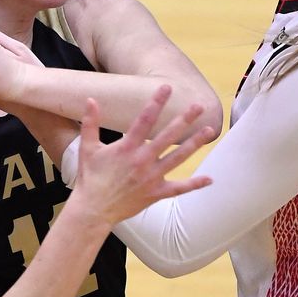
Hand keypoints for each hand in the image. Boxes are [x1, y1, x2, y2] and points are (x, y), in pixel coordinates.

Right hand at [71, 85, 214, 224]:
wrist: (93, 209)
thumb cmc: (90, 178)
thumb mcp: (87, 148)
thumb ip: (90, 123)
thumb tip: (90, 100)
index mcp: (126, 147)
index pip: (145, 120)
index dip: (156, 102)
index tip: (167, 87)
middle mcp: (142, 160)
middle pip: (168, 136)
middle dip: (184, 119)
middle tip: (198, 106)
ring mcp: (151, 177)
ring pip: (178, 158)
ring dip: (195, 143)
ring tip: (210, 130)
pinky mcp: (156, 193)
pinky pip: (179, 188)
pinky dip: (194, 184)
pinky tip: (209, 178)